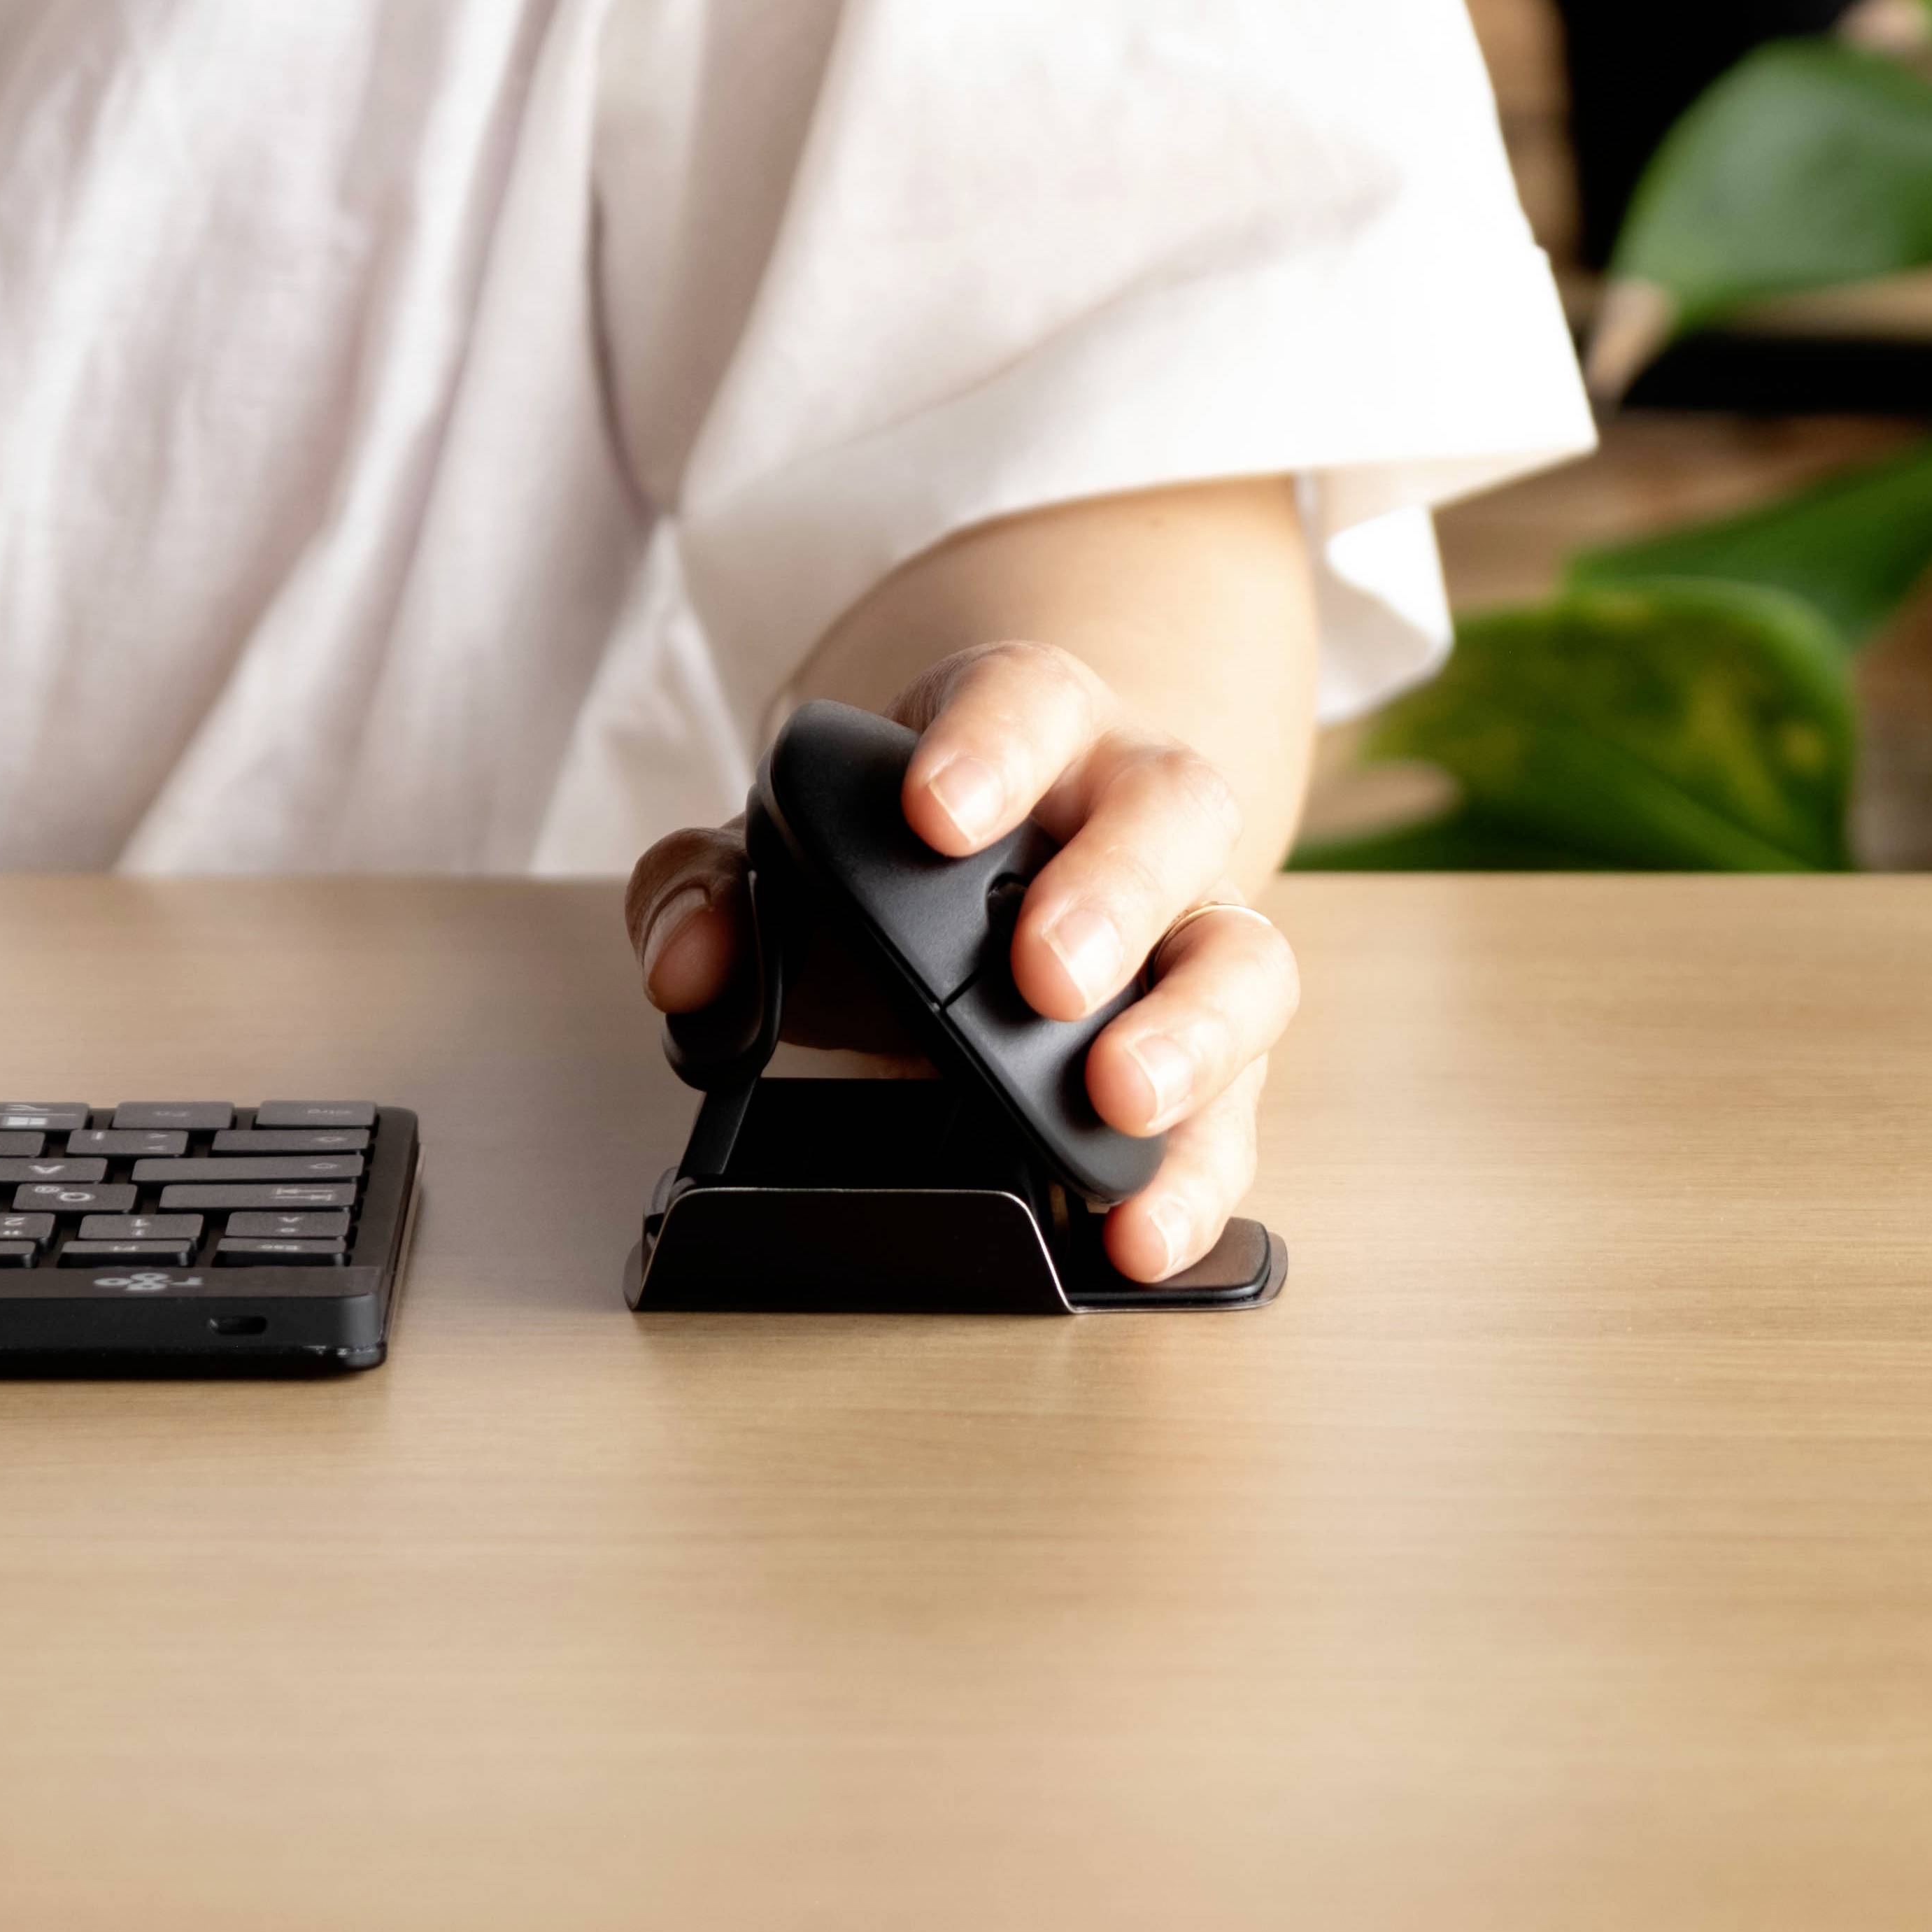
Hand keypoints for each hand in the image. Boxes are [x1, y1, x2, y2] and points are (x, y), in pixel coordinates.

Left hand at [625, 643, 1299, 1282]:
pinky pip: (1240, 1106)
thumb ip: (710, 881)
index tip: (936, 810)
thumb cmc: (899, 856)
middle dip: (1112, 895)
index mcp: (1032, 731)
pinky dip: (1200, 1174)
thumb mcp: (787, 843)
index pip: (1028, 701)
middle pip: (1170, 815)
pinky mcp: (1215, 1049)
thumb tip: (687, 968)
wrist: (992, 875)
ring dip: (1194, 1033)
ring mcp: (1192, 930)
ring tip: (1122, 1102)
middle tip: (1046, 974)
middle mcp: (1136, 816)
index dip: (993, 748)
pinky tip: (1142, 1231)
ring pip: (1244, 956)